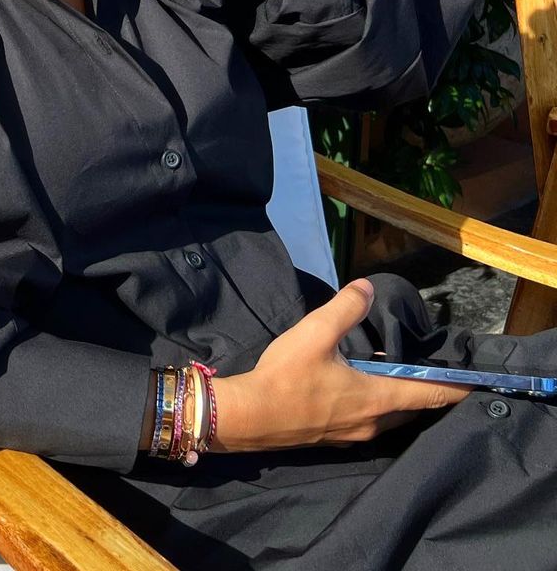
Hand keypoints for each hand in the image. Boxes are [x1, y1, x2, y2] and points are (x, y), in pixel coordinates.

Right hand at [211, 279, 469, 451]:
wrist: (250, 416)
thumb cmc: (287, 376)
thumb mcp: (315, 333)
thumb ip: (345, 308)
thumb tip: (367, 288)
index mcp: (377, 398)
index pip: (431, 395)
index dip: (456, 387)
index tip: (475, 380)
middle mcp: (374, 422)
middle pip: (414, 409)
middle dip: (427, 392)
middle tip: (432, 369)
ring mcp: (354, 434)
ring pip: (392, 417)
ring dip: (399, 398)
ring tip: (394, 372)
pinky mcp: (336, 437)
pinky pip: (371, 421)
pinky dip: (378, 405)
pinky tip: (358, 386)